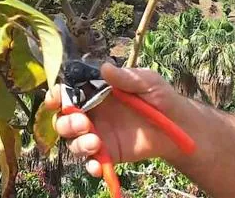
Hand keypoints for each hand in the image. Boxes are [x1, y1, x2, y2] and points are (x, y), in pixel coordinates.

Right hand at [45, 62, 188, 177]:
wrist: (179, 126)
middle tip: (83, 124)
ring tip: (95, 143)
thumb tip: (104, 68)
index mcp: (96, 92)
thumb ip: (126, 77)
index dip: (57, 95)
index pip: (68, 92)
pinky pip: (92, 162)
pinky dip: (91, 165)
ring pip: (73, 142)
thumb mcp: (147, 81)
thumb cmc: (161, 97)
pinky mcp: (109, 154)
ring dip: (78, 143)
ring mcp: (99, 134)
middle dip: (66, 122)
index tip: (55, 98)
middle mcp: (92, 113)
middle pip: (64, 119)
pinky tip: (98, 165)